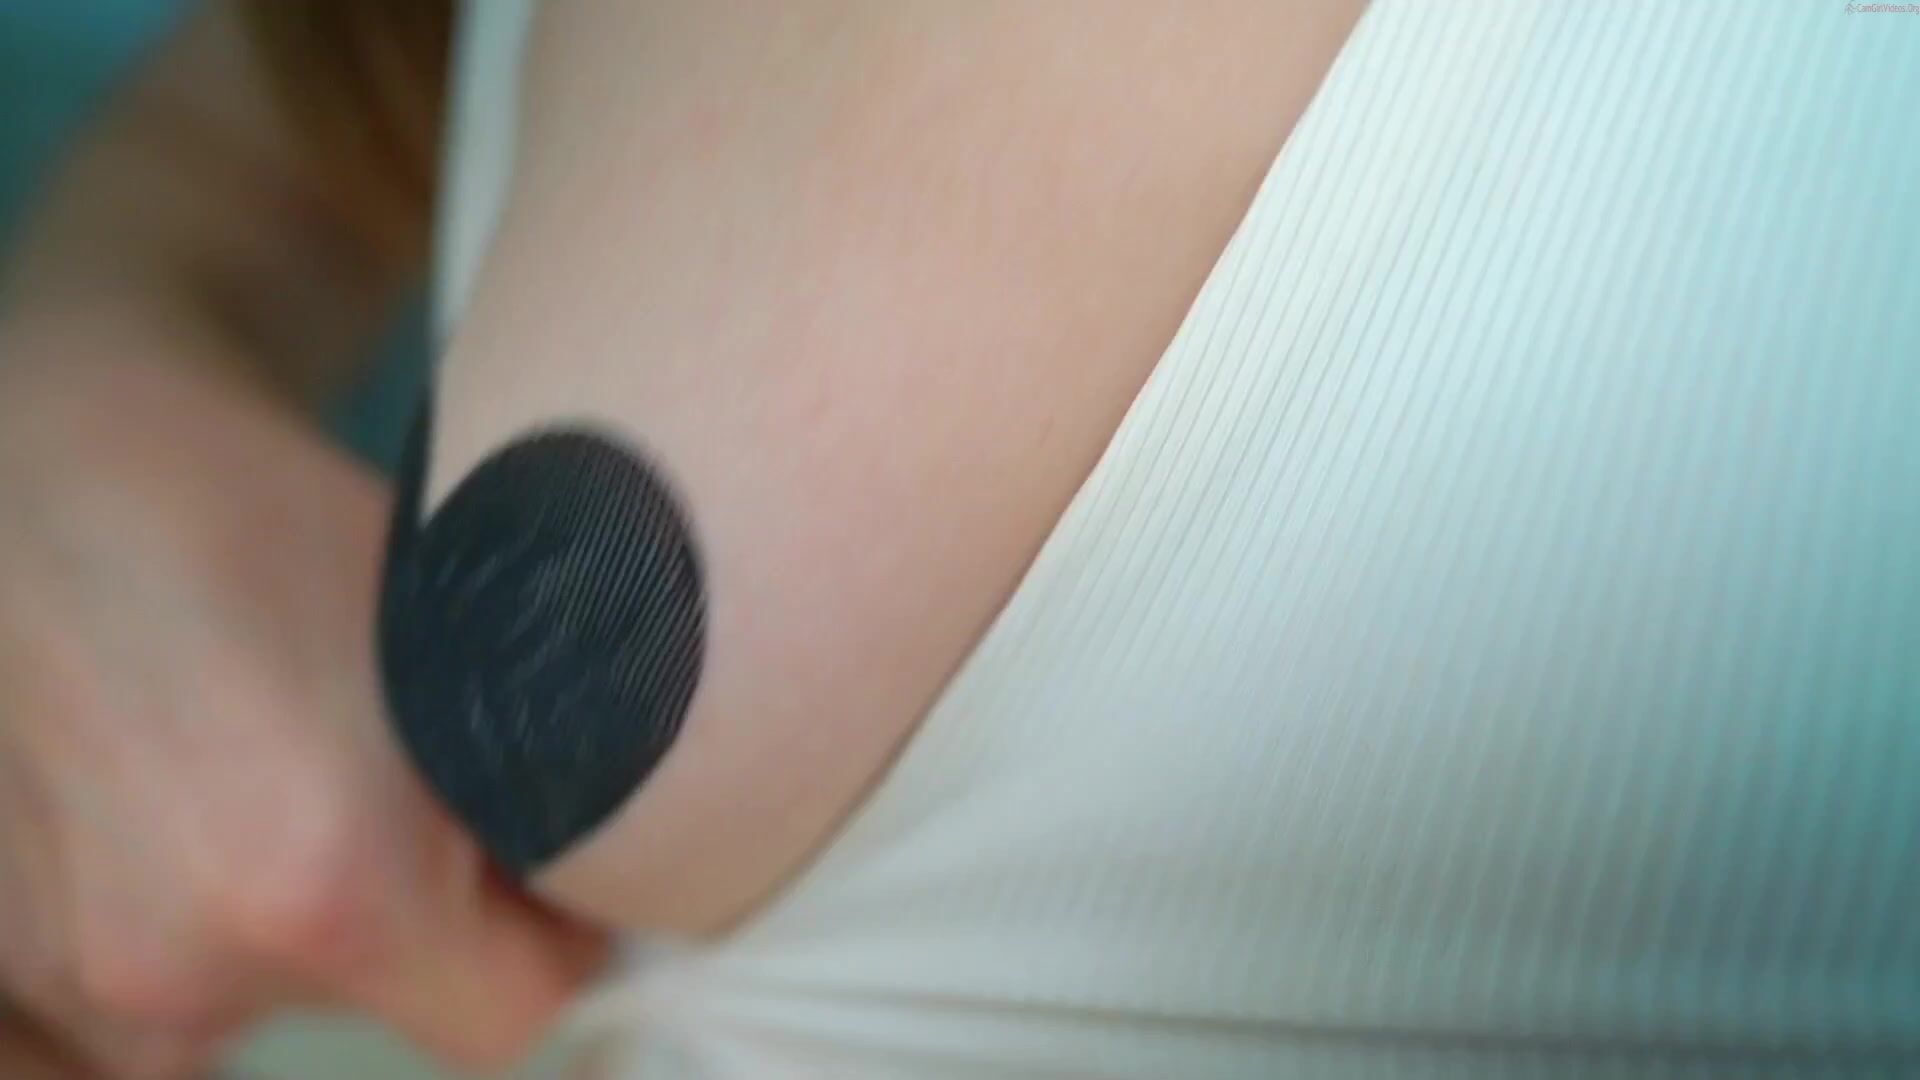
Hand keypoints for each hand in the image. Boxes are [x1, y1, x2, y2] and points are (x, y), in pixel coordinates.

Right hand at [0, 347, 605, 1079]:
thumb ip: (539, 790)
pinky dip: (209, 919)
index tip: (553, 867)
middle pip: (388, 1005)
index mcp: (332, 892)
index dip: (553, 939)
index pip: (514, 1013)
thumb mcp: (463, 643)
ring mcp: (90, 971)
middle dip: (432, 924)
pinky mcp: (19, 952)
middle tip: (426, 799)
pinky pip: (174, 977)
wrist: (59, 465)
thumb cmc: (274, 516)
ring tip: (296, 781)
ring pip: (275, 996)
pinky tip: (203, 800)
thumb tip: (605, 867)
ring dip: (311, 925)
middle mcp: (197, 965)